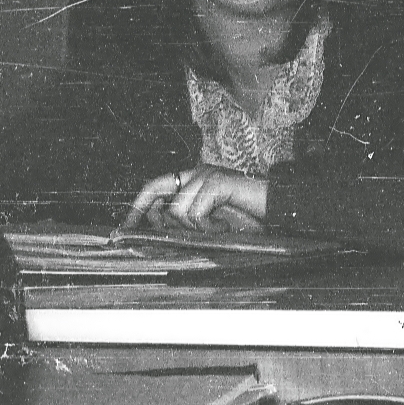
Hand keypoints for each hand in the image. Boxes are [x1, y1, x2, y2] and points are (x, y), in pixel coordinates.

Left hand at [124, 164, 267, 233]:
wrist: (280, 209)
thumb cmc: (249, 217)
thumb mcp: (211, 222)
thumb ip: (187, 221)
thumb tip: (158, 227)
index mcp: (192, 180)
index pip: (155, 187)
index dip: (137, 207)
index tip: (123, 227)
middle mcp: (196, 172)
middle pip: (155, 188)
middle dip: (144, 213)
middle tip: (142, 232)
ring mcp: (207, 175)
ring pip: (178, 211)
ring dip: (195, 229)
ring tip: (218, 229)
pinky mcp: (218, 183)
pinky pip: (197, 214)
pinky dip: (209, 227)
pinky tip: (225, 227)